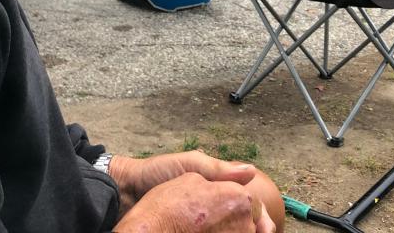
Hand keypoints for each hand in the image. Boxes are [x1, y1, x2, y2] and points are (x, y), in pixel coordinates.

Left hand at [112, 172, 275, 232]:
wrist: (125, 192)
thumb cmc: (156, 173)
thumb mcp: (189, 166)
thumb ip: (219, 170)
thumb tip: (252, 172)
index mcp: (216, 188)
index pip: (248, 204)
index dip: (261, 218)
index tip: (267, 230)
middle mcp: (212, 207)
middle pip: (243, 223)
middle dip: (254, 230)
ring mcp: (201, 222)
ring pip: (229, 232)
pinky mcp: (189, 231)